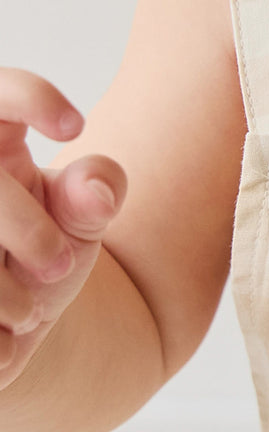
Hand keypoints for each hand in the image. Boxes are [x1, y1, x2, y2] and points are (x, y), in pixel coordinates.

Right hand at [0, 68, 127, 389]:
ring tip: (28, 312)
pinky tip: (3, 340)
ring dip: (1, 288)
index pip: (0, 91)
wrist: (8, 330)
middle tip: (59, 265)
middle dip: (23, 226)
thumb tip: (95, 189)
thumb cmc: (43, 255)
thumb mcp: (80, 221)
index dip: (31, 96)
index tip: (76, 125)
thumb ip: (96, 191)